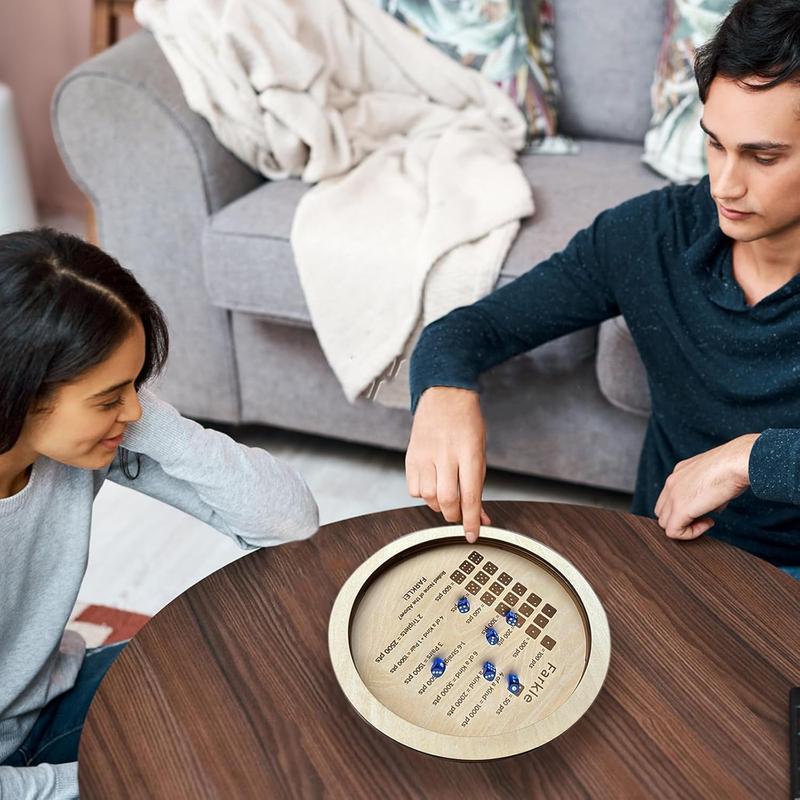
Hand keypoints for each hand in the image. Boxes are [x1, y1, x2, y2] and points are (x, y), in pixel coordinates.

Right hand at [406, 387, 490, 542]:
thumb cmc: (467, 421)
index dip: (471, 521)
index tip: (472, 535)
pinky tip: (431, 486)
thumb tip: (480, 516)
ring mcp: (425, 455)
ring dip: (439, 506)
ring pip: (428, 497)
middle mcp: (446, 454)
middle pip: (447, 500)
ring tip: (446, 498)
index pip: (470, 496)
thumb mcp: (479, 450)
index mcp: (469, 452)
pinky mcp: (411, 456)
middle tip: (460, 516)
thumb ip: (478, 483)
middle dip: (455, 516)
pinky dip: (423, 495)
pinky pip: (414, 488)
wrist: (444, 394)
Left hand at [654, 434, 759, 539]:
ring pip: (664, 522)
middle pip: (663, 511)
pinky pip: (673, 532)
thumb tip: (714, 508)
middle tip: (704, 518)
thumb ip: (710, 493)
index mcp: (680, 473)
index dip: (684, 509)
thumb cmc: (736, 467)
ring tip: (707, 520)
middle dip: (681, 520)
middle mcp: (672, 482)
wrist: (738, 462)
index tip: (705, 509)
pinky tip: (708, 523)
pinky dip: (690, 534)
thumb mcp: (718, 479)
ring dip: (685, 527)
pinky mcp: (680, 508)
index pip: (669, 498)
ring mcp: (673, 494)